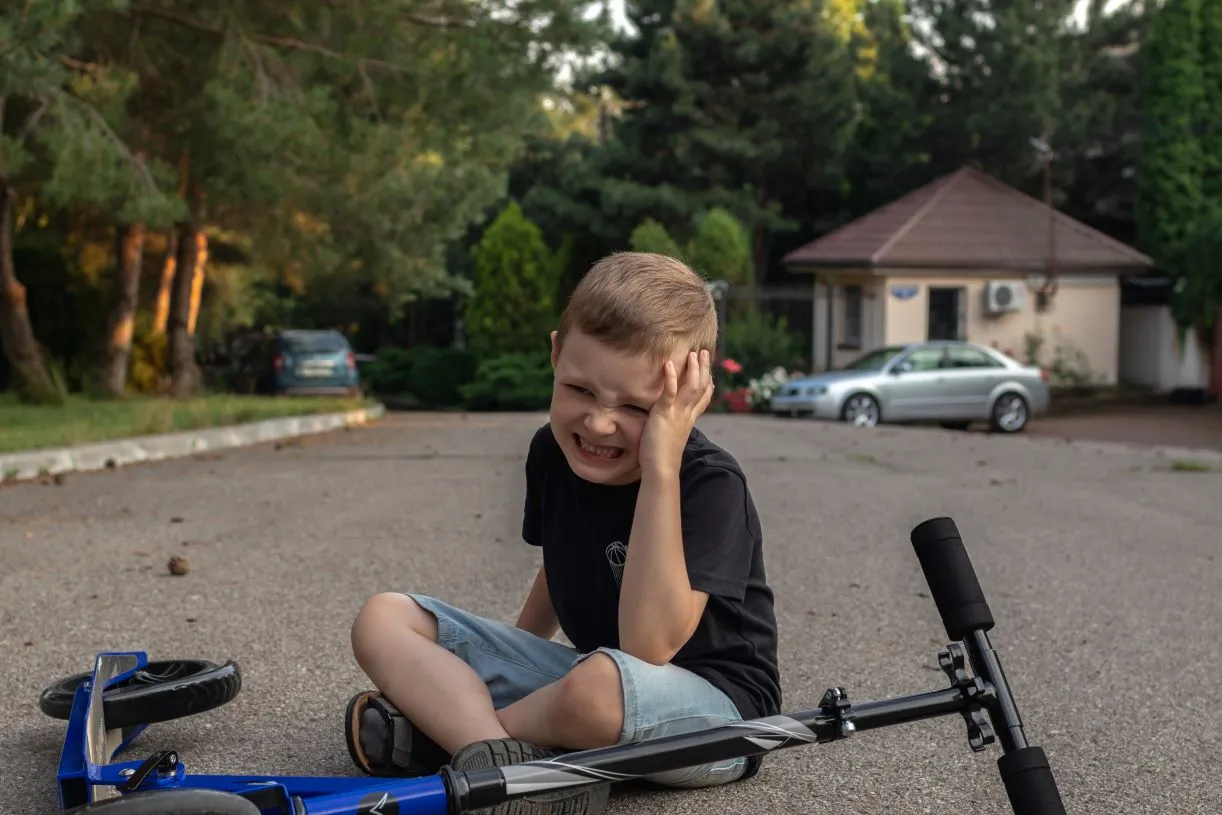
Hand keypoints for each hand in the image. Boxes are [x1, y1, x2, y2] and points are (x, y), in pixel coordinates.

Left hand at [639, 350, 713, 478]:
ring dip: (693, 369)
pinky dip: (670, 378)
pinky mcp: (664, 415)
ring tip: (693, 354)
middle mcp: (687, 415)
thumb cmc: (661, 456)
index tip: (710, 372)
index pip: (703, 398)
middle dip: (704, 369)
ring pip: (691, 387)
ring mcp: (677, 414)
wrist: (661, 469)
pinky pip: (669, 393)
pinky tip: (668, 364)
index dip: (708, 383)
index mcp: (689, 419)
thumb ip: (673, 424)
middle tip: (704, 352)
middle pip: (701, 387)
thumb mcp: (671, 436)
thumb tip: (668, 420)